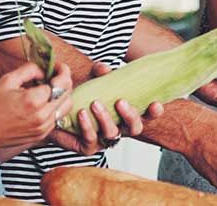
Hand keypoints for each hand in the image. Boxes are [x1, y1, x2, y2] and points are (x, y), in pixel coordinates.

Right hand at [0, 62, 70, 149]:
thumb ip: (30, 70)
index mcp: (34, 100)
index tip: (58, 66)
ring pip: (65, 108)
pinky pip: (56, 118)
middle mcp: (42, 116)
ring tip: (50, 88)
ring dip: (62, 95)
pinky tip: (42, 103)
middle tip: (55, 74)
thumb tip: (43, 70)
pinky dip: (54, 108)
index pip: (60, 82)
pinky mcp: (40, 135)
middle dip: (65, 81)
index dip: (61, 70)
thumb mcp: (8, 79)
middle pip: (67, 94)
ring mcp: (43, 128)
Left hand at [49, 62, 163, 154]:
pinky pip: (91, 139)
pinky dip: (87, 126)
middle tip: (120, 101)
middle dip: (130, 116)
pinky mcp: (89, 147)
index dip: (154, 112)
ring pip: (112, 134)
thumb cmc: (83, 96)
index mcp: (127, 114)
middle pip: (135, 128)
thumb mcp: (93, 80)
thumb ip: (100, 72)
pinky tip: (82, 113)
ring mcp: (105, 140)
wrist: (60, 111)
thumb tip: (105, 69)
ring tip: (95, 103)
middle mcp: (120, 128)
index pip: (146, 115)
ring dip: (106, 118)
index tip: (155, 103)